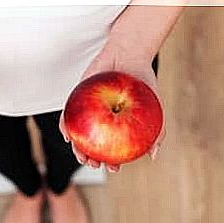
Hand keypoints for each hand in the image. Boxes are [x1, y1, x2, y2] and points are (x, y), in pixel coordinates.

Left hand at [59, 51, 164, 172]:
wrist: (129, 54)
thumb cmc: (142, 81)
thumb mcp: (154, 107)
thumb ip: (157, 131)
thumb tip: (153, 155)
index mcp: (118, 127)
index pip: (113, 150)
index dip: (113, 162)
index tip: (115, 169)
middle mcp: (102, 122)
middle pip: (94, 146)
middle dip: (92, 159)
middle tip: (95, 164)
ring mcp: (88, 112)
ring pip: (79, 135)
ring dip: (78, 149)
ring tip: (82, 156)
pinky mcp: (76, 100)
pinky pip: (68, 117)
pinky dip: (66, 127)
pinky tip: (68, 136)